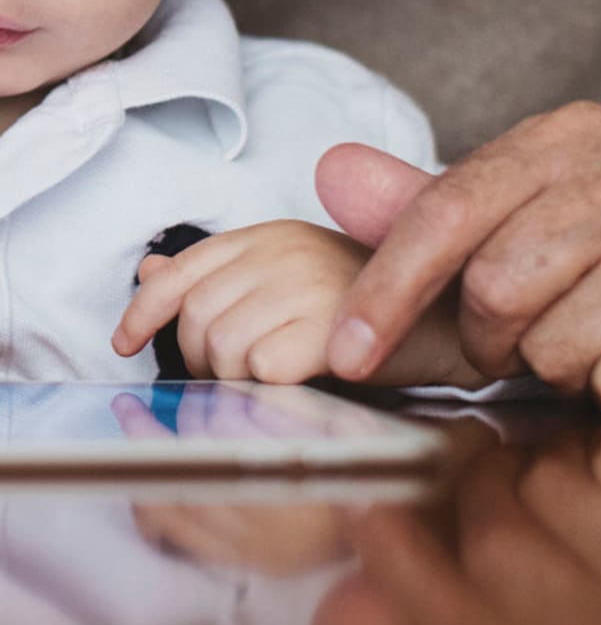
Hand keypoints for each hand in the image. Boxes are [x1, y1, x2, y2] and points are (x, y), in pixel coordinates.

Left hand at [112, 220, 367, 382]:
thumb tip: (150, 270)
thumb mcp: (290, 275)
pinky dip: (270, 390)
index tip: (125, 341)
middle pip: (195, 318)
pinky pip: (262, 371)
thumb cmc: (371, 304)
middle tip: (238, 374)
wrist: (452, 319)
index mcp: (272, 234)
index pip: (183, 269)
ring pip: (223, 348)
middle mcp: (286, 251)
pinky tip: (301, 383)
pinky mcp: (331, 328)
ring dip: (237, 379)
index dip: (144, 309)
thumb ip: (222, 274)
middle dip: (201, 360)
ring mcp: (309, 285)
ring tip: (277, 377)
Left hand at [318, 103, 600, 415]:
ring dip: (560, 368)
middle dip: (494, 337)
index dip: (388, 286)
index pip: (450, 206)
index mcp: (575, 134)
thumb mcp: (527, 215)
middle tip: (527, 337)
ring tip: (599, 338)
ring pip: (553, 346)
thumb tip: (333, 172)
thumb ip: (427, 206)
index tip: (348, 350)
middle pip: (496, 286)